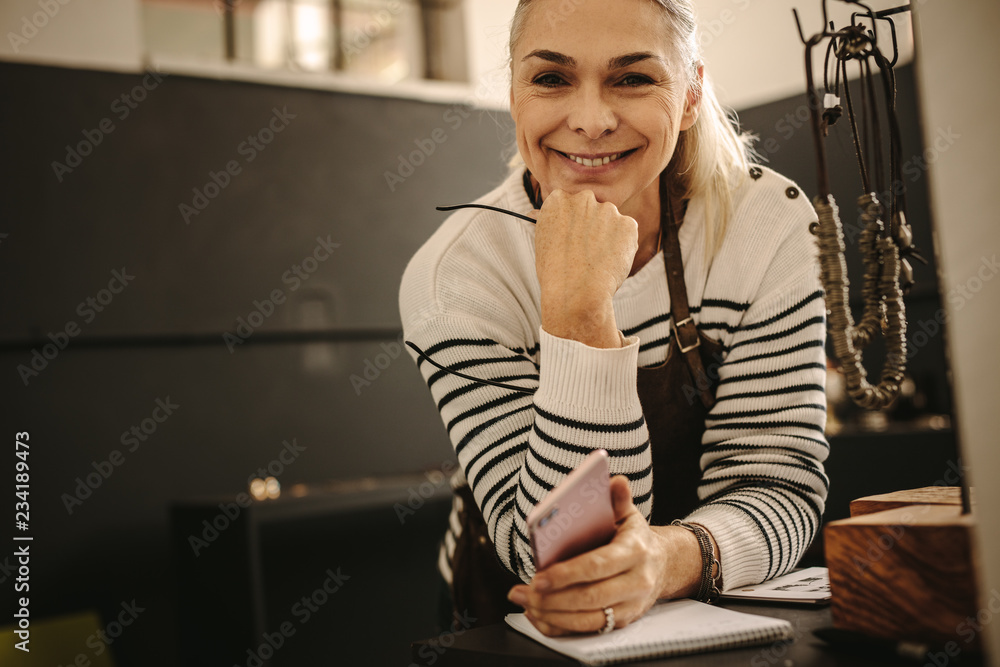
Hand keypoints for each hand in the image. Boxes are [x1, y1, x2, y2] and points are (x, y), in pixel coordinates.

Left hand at [507, 476, 704, 635]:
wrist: (662, 564)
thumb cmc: (634, 537)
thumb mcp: (629, 514)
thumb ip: (618, 499)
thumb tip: (616, 481)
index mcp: (635, 552)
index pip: (597, 565)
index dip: (567, 574)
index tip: (540, 576)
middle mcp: (636, 582)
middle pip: (590, 597)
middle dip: (553, 598)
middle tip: (525, 591)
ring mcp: (630, 606)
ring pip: (588, 619)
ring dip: (552, 614)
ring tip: (525, 601)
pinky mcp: (621, 622)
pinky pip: (587, 631)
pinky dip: (559, 626)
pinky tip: (538, 615)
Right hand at [533, 189, 637, 347]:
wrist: (576, 292)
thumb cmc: (555, 273)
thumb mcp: (543, 243)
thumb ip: (552, 225)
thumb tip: (539, 214)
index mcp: (558, 200)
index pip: (569, 203)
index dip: (573, 223)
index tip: (573, 236)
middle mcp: (583, 199)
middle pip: (592, 209)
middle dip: (592, 226)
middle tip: (587, 251)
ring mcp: (608, 210)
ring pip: (611, 222)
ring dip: (608, 237)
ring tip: (597, 262)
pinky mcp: (628, 224)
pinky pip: (627, 234)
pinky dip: (623, 247)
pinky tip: (610, 263)